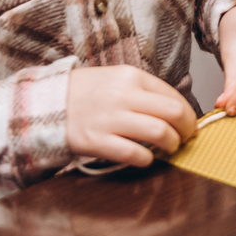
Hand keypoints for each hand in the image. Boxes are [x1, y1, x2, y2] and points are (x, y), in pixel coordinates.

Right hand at [66, 65, 196, 167]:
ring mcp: (109, 118)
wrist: (46, 102)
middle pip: (173, 112)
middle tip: (186, 137)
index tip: (190, 124)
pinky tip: (146, 158)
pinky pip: (133, 153)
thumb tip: (175, 110)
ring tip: (170, 148)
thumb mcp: (117, 79)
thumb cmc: (87, 92)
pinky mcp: (96, 141)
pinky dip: (146, 159)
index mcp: (131, 76)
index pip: (173, 96)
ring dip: (171, 144)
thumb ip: (145, 91)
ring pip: (158, 132)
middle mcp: (123, 95)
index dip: (188, 113)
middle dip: (186, 128)